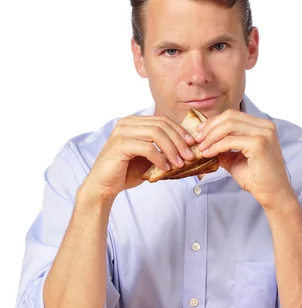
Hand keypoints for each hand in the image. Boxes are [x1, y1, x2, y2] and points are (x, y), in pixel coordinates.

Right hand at [79, 115, 195, 203]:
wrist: (103, 186)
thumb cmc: (125, 172)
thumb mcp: (148, 157)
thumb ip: (162, 149)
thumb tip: (187, 148)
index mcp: (134, 122)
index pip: (162, 120)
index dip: (179, 131)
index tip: (192, 144)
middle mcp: (127, 123)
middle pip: (161, 125)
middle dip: (179, 140)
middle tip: (189, 155)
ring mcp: (122, 132)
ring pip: (156, 133)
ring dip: (171, 149)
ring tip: (179, 163)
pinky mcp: (120, 145)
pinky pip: (147, 148)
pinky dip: (160, 158)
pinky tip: (166, 168)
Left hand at [195, 109, 295, 209]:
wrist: (273, 194)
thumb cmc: (257, 178)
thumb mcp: (235, 159)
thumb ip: (223, 148)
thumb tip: (204, 142)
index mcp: (262, 126)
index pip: (233, 115)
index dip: (214, 122)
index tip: (200, 132)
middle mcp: (265, 126)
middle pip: (230, 116)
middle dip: (210, 127)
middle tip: (197, 139)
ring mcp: (264, 133)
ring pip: (228, 125)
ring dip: (211, 136)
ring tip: (201, 148)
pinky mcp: (259, 144)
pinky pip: (229, 141)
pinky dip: (216, 146)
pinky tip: (208, 154)